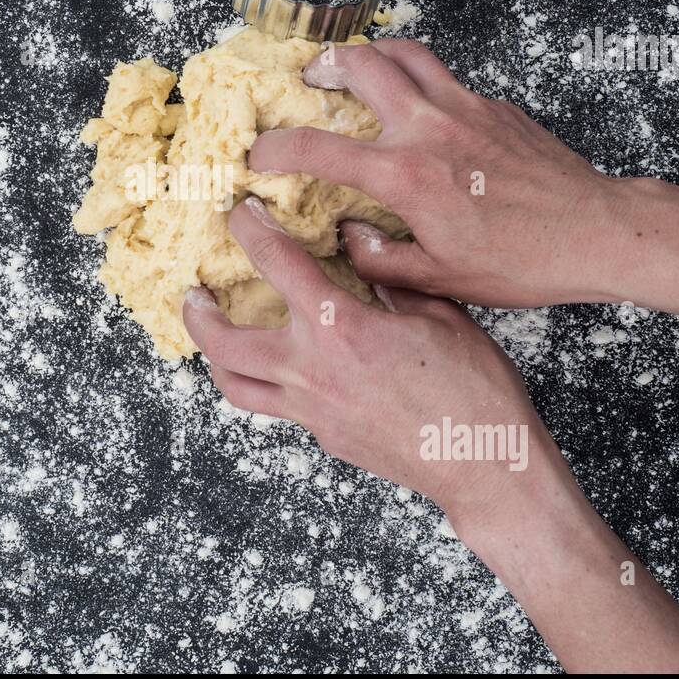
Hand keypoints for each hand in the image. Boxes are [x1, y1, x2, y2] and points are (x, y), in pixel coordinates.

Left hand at [182, 195, 678, 672]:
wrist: (485, 466)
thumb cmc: (475, 389)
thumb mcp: (441, 314)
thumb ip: (391, 277)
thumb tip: (360, 246)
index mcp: (341, 327)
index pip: (277, 264)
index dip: (252, 231)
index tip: (240, 212)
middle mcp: (312, 371)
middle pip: (226, 342)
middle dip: (200, 313)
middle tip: (193, 291)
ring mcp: (312, 411)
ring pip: (236, 387)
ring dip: (215, 358)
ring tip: (213, 335)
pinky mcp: (324, 437)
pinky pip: (277, 408)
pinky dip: (267, 383)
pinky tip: (283, 368)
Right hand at [248, 39, 621, 307]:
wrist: (597, 232)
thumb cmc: (522, 261)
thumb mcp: (438, 277)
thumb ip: (378, 259)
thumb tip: (348, 236)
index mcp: (406, 174)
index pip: (319, 147)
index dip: (276, 148)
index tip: (259, 154)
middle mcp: (430, 127)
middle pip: (363, 65)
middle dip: (323, 65)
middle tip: (308, 79)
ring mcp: (466, 108)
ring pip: (407, 53)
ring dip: (372, 53)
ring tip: (355, 67)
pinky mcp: (496, 106)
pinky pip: (445, 77)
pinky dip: (419, 79)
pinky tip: (419, 109)